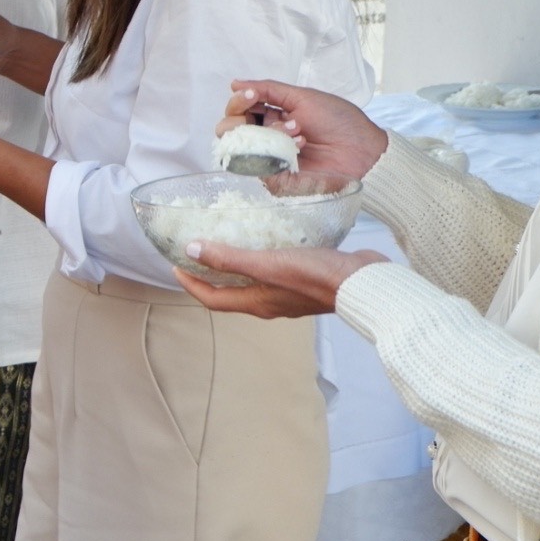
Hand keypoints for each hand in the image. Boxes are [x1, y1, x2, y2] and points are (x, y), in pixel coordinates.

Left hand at [175, 244, 387, 316]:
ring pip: (253, 282)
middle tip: (196, 252)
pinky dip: (263, 258)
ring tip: (227, 241)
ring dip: (236, 266)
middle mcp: (270, 302)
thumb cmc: (316, 277)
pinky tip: (268, 238)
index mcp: (257, 302)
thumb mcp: (268, 264)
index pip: (212, 299)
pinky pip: (275, 271)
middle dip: (209, 274)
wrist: (364, 283)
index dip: (190, 284)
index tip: (175, 265)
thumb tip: (192, 249)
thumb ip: (230, 259)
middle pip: (230, 291)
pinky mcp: (306, 280)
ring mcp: (289, 293)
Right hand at [217, 80, 386, 182]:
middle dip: (236, 118)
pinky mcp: (275, 178)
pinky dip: (277, 150)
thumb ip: (268, 89)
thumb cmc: (340, 122)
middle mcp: (266, 137)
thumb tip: (235, 83)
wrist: (362, 151)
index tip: (250, 94)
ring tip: (295, 128)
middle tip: (253, 113)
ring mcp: (269, 158)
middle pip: (229, 130)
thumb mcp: (303, 97)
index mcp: (272, 116)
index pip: (239, 110)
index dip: (238, 101)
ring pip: (238, 148)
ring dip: (266, 132)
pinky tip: (299, 144)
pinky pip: (258, 166)